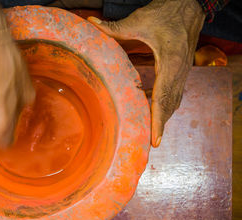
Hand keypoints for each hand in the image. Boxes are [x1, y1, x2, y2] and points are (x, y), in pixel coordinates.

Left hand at [88, 0, 204, 146]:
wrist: (190, 7)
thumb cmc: (166, 13)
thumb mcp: (139, 21)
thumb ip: (114, 27)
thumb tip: (90, 22)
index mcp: (169, 63)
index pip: (163, 98)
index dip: (159, 120)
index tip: (155, 140)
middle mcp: (179, 72)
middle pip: (169, 106)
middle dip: (159, 126)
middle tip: (147, 144)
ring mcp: (183, 73)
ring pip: (173, 102)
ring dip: (161, 117)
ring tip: (148, 132)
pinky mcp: (182, 71)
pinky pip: (174, 94)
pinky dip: (163, 105)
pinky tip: (149, 107)